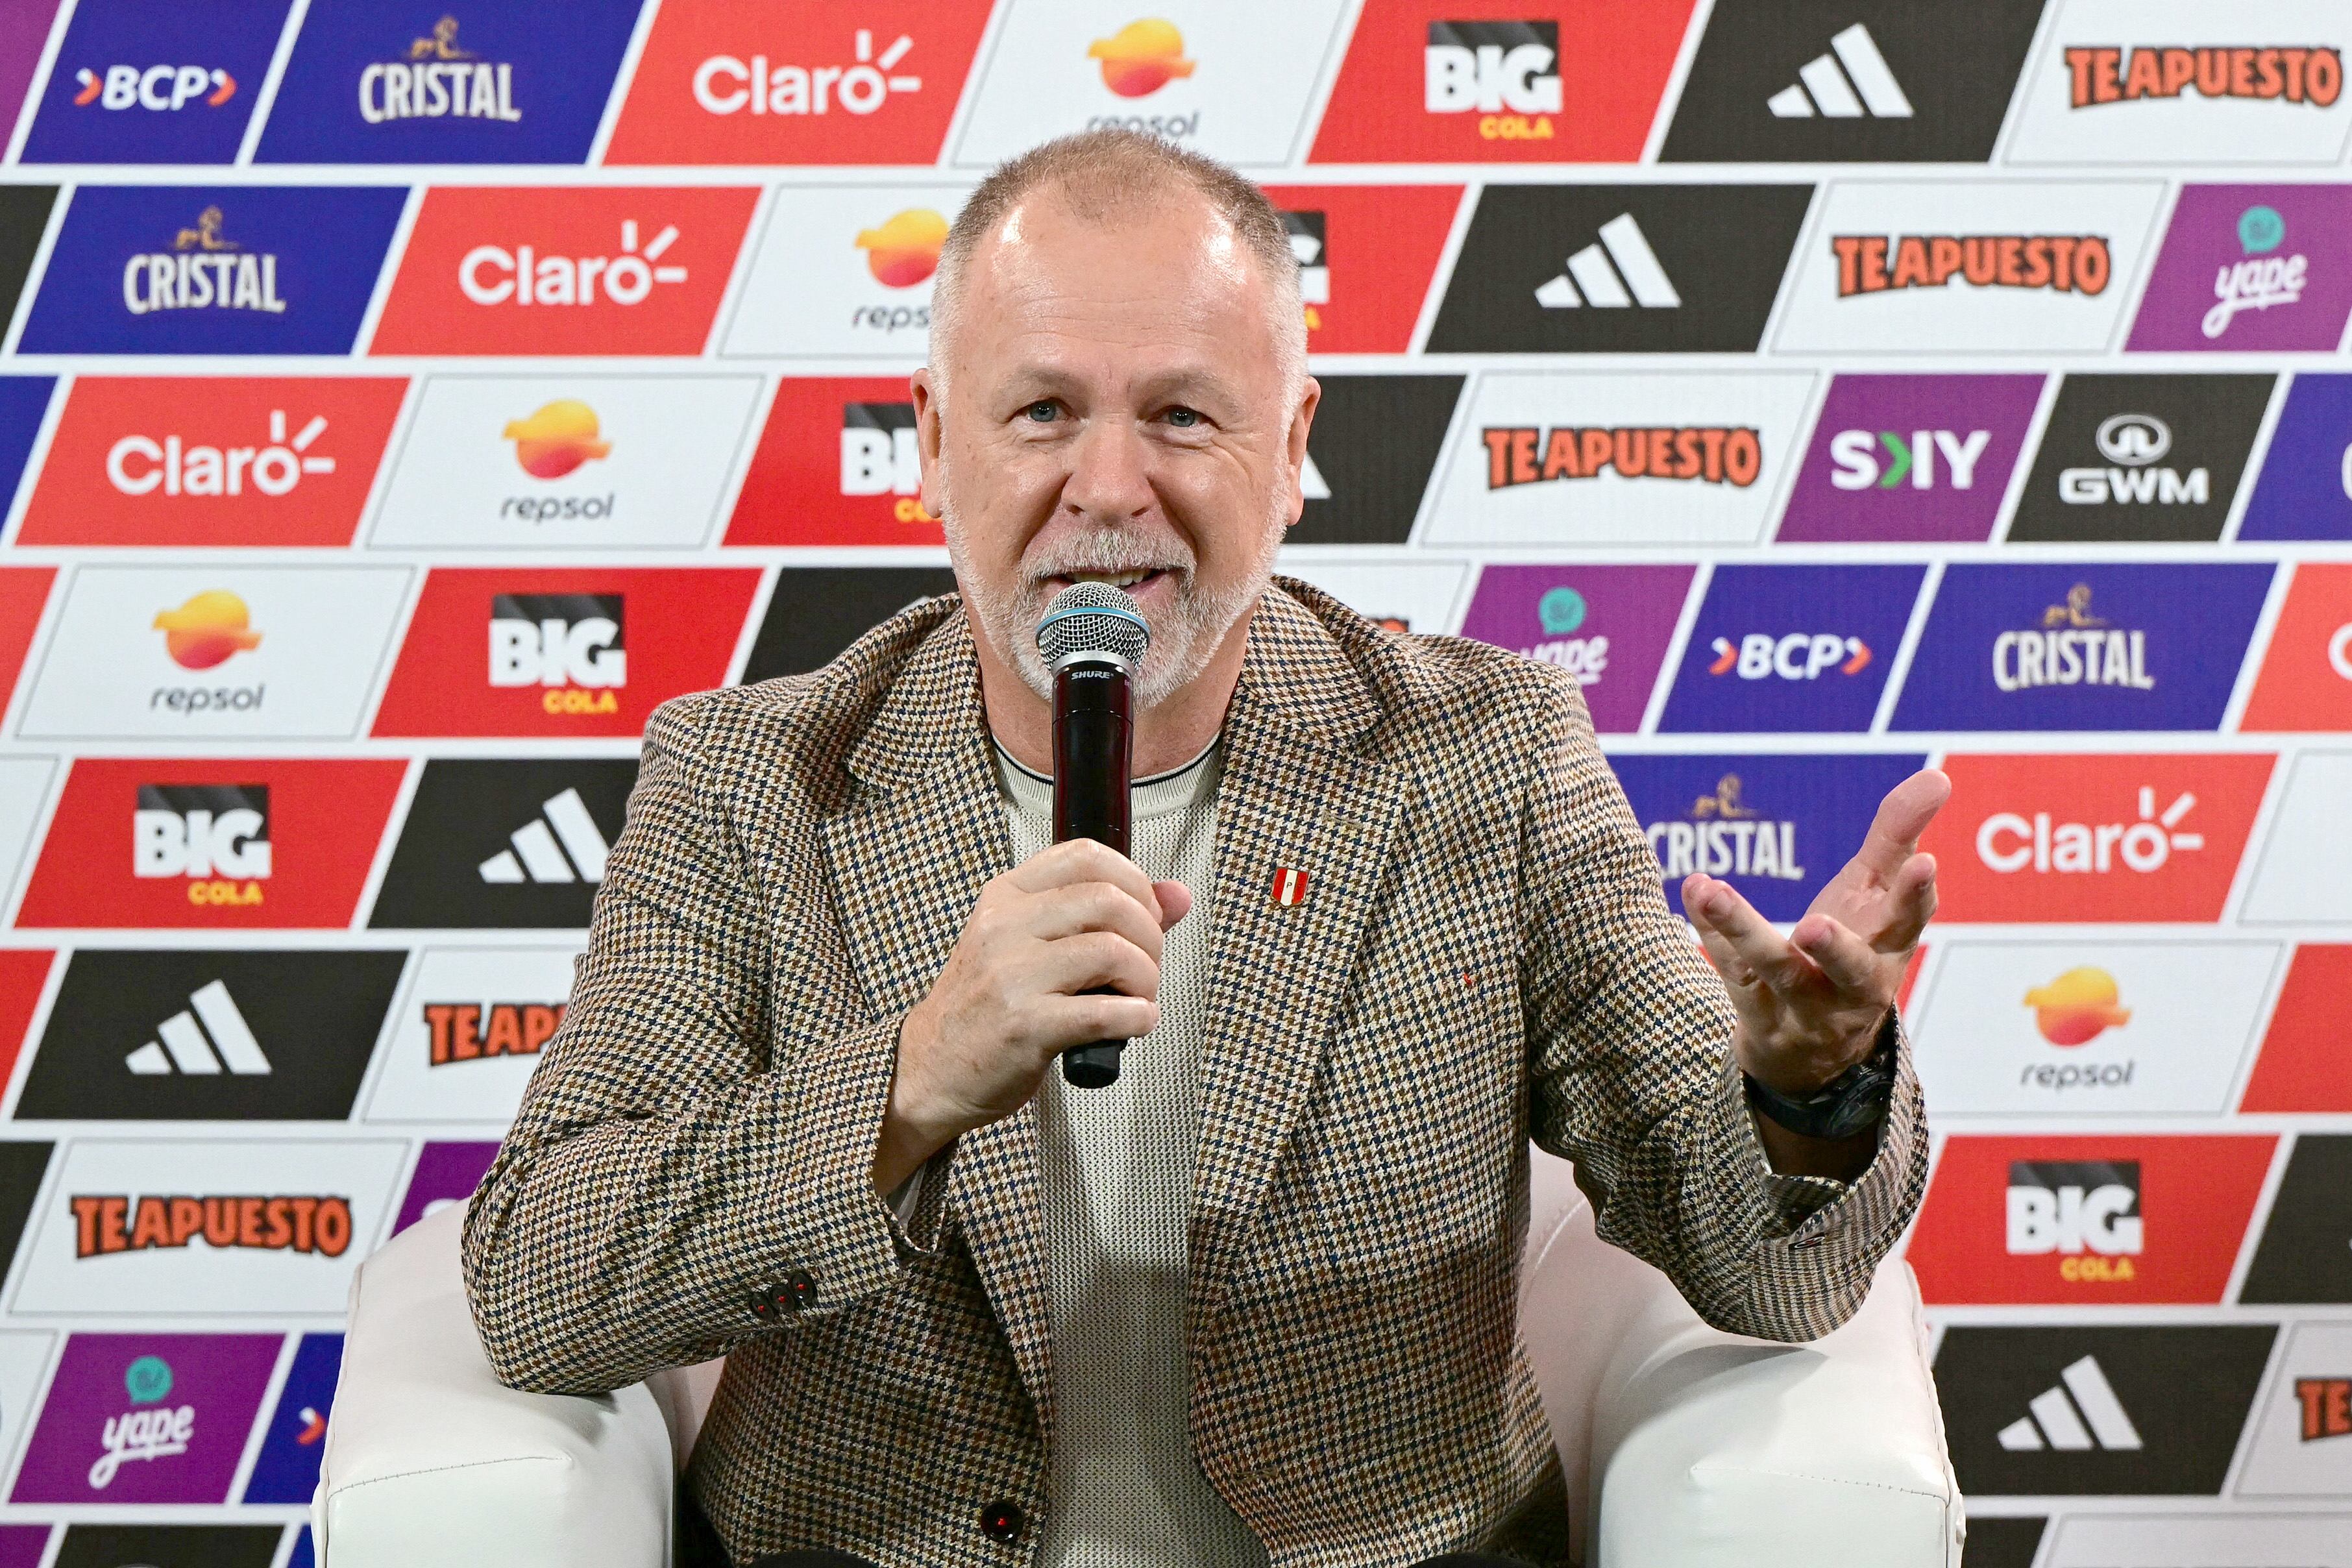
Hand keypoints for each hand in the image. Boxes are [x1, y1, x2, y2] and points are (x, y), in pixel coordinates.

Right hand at [874, 839, 1189, 1194]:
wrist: (930, 1069)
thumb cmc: (987, 1007)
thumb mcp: (1030, 946)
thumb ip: (1103, 916)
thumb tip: (1177, 895)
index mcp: (1006, 898)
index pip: (1086, 855)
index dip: (1135, 881)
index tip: (1145, 914)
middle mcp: (1004, 927)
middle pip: (1109, 900)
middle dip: (1149, 936)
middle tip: (1145, 968)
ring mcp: (1011, 975)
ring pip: (1113, 951)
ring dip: (1146, 980)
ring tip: (1137, 999)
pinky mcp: (1024, 1026)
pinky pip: (1106, 1011)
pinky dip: (1137, 1018)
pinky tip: (1133, 1024)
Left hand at [1680, 768, 1948, 1097]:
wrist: (1814, 1053)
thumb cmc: (1854, 948)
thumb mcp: (1877, 893)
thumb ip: (1898, 835)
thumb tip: (1939, 776)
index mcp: (1890, 948)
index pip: (1910, 921)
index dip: (1916, 894)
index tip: (1922, 862)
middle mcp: (1853, 985)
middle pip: (1850, 969)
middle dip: (1837, 950)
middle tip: (1814, 926)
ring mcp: (1805, 1006)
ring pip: (1777, 971)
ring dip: (1744, 931)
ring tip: (1714, 892)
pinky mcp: (1759, 1014)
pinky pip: (1732, 971)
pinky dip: (1711, 934)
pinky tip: (1694, 892)